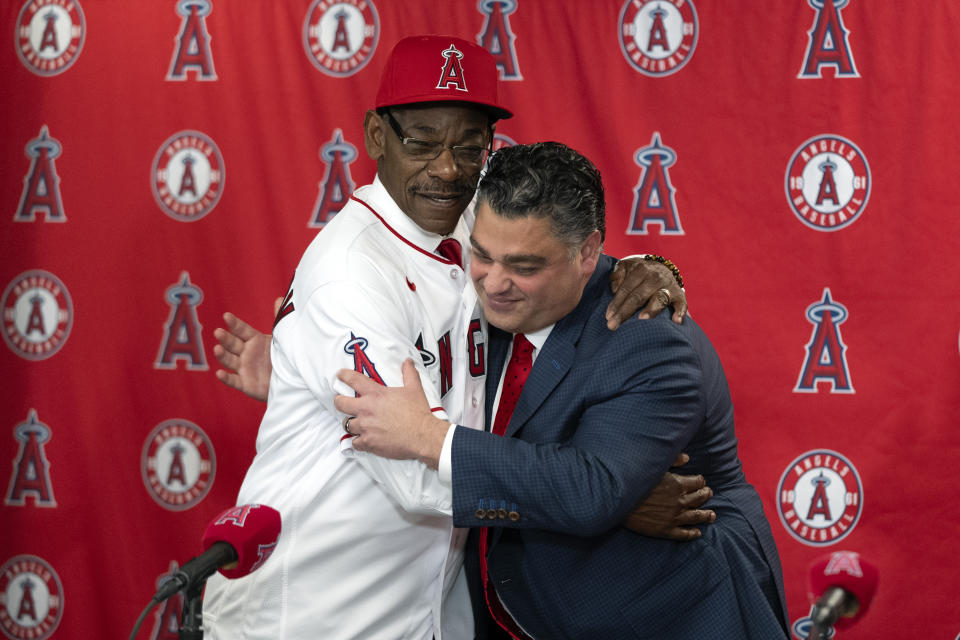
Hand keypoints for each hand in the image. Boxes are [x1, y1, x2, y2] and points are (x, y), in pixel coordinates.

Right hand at [213, 303, 278, 401]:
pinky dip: (226, 378)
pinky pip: (234, 381)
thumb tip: (282, 299)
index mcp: (254, 340)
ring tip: (217, 348)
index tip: (226, 316)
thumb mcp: (283, 337)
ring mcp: (244, 368)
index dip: (235, 324)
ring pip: (230, 360)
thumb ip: (280, 319)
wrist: (290, 379)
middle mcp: (246, 353)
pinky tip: (219, 373)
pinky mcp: (246, 384)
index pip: (242, 330)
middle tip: (218, 332)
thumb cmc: (284, 356)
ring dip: (222, 355)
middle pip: (233, 344)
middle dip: (225, 338)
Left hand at [334, 359, 448, 467]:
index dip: (343, 376)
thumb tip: (407, 362)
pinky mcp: (368, 442)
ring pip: (346, 424)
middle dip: (339, 401)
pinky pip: (354, 442)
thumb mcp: (414, 389)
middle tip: (341, 401)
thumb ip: (409, 373)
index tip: (340, 375)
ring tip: (355, 422)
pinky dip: (358, 441)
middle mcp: (367, 409)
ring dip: (350, 423)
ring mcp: (366, 427)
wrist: (422, 435)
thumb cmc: (418, 413)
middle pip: (340, 403)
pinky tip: (363, 439)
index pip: (353, 380)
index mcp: (376, 394)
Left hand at [606, 257, 687, 328]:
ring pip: (659, 299)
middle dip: (625, 312)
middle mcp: (655, 277)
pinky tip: (676, 321)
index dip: (616, 303)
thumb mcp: (626, 266)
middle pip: (638, 297)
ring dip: (651, 309)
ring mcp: (668, 286)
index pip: (626, 289)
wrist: (663, 267)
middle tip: (613, 325)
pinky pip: (682, 304)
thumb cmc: (639, 272)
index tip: (608, 316)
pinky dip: (680, 312)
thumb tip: (614, 289)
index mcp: (640, 270)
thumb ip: (617, 274)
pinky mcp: (679, 294)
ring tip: (642, 319)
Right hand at [622, 453, 715, 540]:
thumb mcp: (654, 466)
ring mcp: (674, 518)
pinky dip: (692, 533)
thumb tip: (687, 458)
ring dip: (706, 516)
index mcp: (678, 485)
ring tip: (712, 515)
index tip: (701, 481)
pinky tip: (697, 533)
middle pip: (699, 499)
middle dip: (705, 495)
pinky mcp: (665, 530)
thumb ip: (672, 460)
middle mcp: (680, 502)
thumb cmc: (635, 481)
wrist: (619, 501)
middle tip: (709, 494)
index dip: (700, 481)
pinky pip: (683, 534)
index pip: (697, 483)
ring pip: (696, 517)